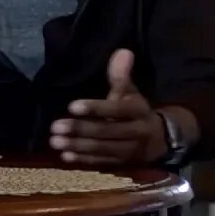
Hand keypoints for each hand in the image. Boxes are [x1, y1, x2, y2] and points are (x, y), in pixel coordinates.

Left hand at [50, 49, 166, 165]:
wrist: (160, 140)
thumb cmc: (136, 111)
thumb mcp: (131, 93)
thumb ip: (122, 76)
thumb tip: (122, 51)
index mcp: (138, 112)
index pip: (116, 110)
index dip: (95, 108)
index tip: (72, 106)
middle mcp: (136, 132)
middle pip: (106, 131)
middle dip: (80, 129)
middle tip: (55, 127)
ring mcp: (129, 151)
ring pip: (102, 149)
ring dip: (78, 146)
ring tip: (55, 141)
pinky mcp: (122, 164)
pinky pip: (101, 163)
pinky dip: (83, 161)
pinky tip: (65, 156)